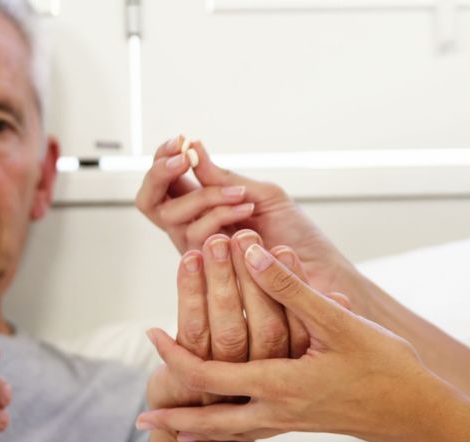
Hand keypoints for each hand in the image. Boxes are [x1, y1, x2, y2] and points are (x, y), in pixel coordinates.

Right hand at [136, 137, 361, 308]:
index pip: (164, 184)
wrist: (319, 271)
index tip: (179, 141)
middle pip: (150, 201)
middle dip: (160, 175)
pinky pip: (196, 237)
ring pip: (174, 217)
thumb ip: (225, 178)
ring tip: (244, 197)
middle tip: (183, 158)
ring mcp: (198, 252)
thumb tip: (193, 148)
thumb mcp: (263, 195)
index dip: (162, 161)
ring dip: (207, 197)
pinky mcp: (208, 272)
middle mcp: (194, 230)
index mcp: (203, 208)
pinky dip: (221, 217)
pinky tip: (249, 216)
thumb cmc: (296, 235)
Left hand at [137, 234, 450, 441]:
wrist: (420, 414)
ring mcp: (292, 423)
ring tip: (171, 428)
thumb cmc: (386, 367)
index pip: (211, 374)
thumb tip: (252, 253)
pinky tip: (231, 424)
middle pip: (212, 419)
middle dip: (177, 415)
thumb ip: (292, 288)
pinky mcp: (305, 425)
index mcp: (279, 384)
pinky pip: (255, 430)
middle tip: (142, 416)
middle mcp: (278, 411)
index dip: (178, 355)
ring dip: (200, 425)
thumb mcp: (338, 322)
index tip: (153, 336)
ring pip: (233, 430)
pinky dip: (232, 428)